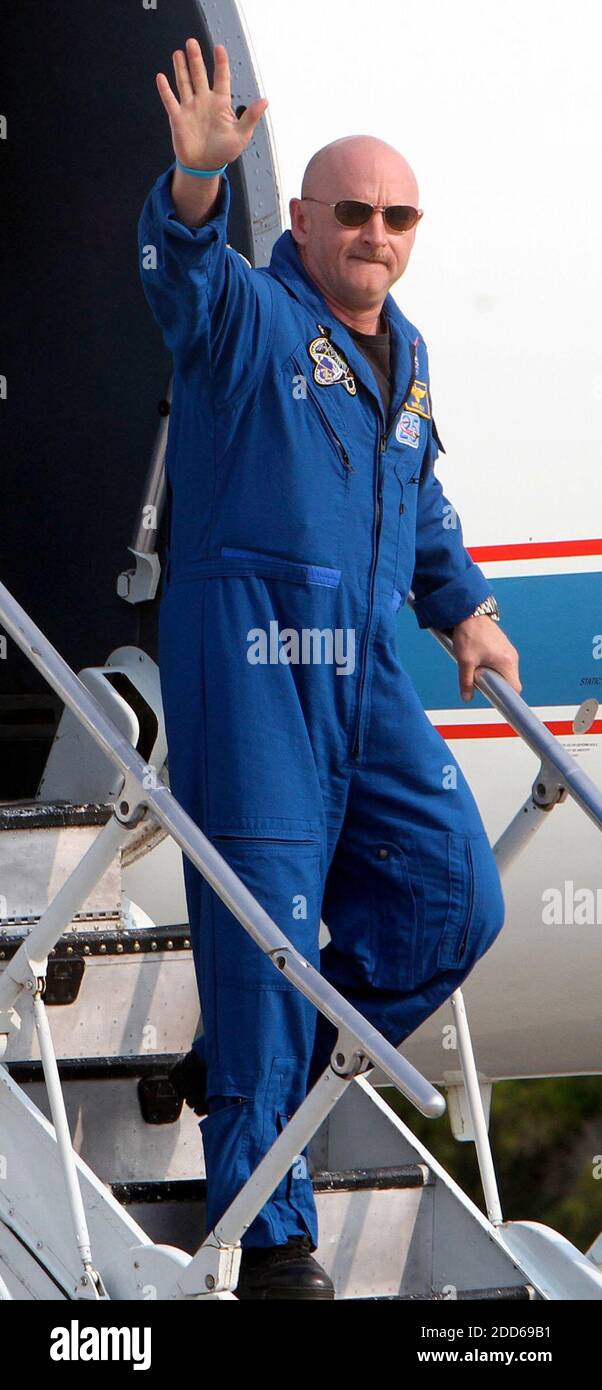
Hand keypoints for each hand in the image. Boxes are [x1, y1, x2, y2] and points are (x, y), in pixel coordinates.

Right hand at [156, 39, 268, 170]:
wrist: (204, 166)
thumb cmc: (224, 151)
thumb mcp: (241, 135)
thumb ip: (250, 117)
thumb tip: (265, 100)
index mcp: (220, 103)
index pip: (221, 78)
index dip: (220, 64)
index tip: (219, 48)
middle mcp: (204, 101)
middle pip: (199, 75)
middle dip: (195, 59)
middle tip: (192, 42)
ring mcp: (190, 107)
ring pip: (184, 83)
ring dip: (181, 68)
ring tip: (179, 52)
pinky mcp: (177, 117)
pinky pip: (170, 101)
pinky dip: (165, 90)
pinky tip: (161, 77)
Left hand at [450, 616, 521, 700]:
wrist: (470, 612)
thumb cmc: (469, 635)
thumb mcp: (465, 661)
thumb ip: (466, 681)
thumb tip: (466, 698)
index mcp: (507, 662)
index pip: (515, 688)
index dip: (508, 697)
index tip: (498, 701)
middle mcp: (512, 657)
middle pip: (509, 681)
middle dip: (495, 684)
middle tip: (480, 681)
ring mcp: (508, 651)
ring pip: (504, 671)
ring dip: (492, 674)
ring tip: (476, 666)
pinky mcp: (503, 646)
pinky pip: (500, 662)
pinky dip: (491, 665)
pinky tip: (477, 659)